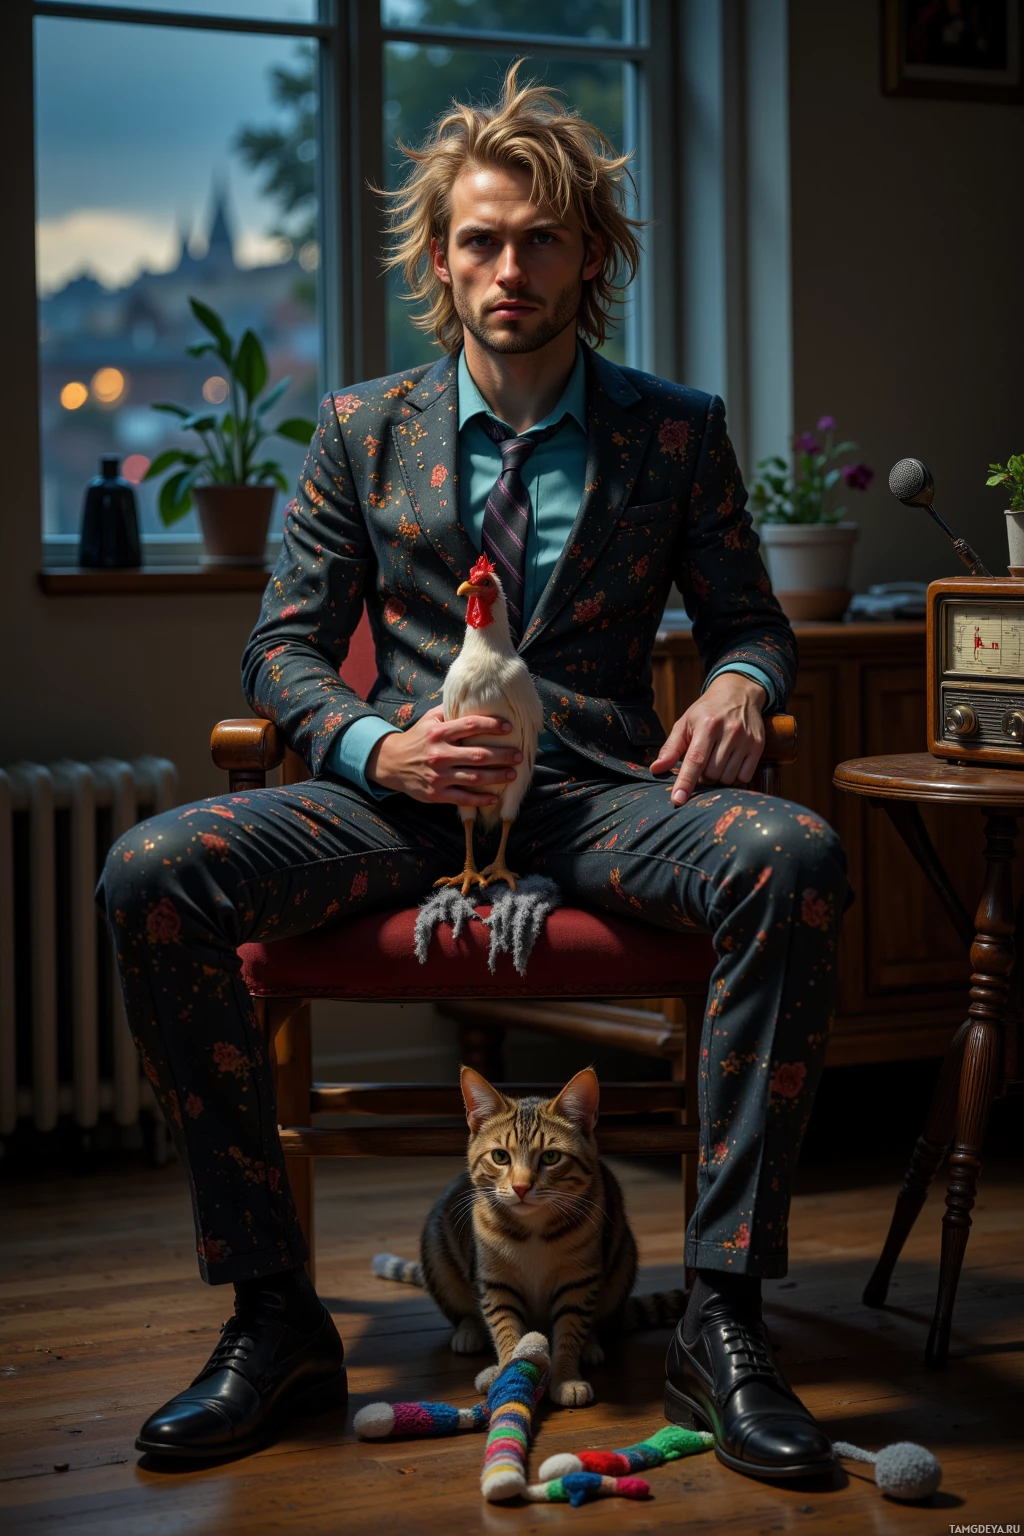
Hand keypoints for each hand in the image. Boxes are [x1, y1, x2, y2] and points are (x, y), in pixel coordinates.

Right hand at [366, 705, 522, 807]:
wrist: (390, 763)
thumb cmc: (416, 738)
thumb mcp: (429, 719)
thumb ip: (449, 710)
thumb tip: (473, 696)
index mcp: (439, 733)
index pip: (471, 726)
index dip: (492, 725)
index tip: (509, 727)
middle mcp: (439, 754)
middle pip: (478, 754)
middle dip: (503, 755)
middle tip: (519, 755)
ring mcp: (438, 775)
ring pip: (474, 777)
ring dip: (497, 776)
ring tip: (513, 774)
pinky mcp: (436, 793)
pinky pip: (463, 798)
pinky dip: (481, 799)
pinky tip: (495, 797)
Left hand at [650, 673, 766, 805]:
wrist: (738, 693)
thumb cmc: (707, 711)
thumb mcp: (685, 723)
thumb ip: (671, 748)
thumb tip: (655, 769)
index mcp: (707, 724)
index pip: (695, 759)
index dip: (686, 782)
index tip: (677, 800)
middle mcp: (729, 731)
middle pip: (711, 773)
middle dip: (702, 776)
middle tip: (701, 764)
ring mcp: (746, 739)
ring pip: (727, 778)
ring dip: (717, 778)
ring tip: (715, 761)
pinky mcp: (758, 745)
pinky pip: (744, 777)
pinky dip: (734, 777)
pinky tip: (729, 764)